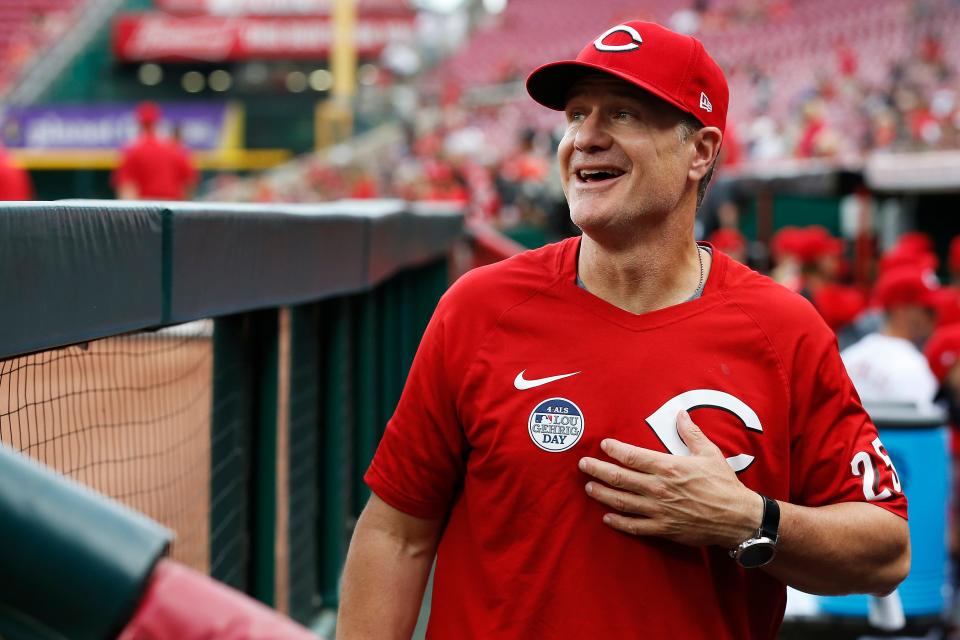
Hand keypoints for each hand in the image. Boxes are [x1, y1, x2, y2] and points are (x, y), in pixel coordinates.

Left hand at [578, 409, 762, 547]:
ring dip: (602, 494)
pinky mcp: (663, 529)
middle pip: (619, 478)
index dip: (614, 450)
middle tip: (584, 465)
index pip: (631, 456)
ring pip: (621, 502)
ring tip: (589, 488)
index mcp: (667, 467)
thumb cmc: (723, 484)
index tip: (603, 445)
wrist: (737, 518)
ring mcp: (658, 510)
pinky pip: (634, 526)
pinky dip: (618, 523)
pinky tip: (607, 518)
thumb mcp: (709, 453)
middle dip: (597, 470)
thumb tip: (680, 413)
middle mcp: (658, 488)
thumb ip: (690, 433)